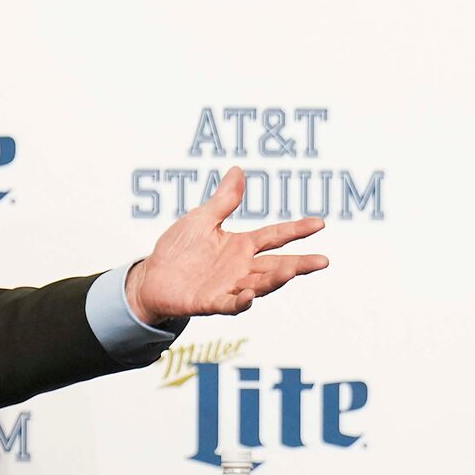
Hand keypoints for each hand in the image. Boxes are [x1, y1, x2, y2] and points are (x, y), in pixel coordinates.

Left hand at [125, 167, 330, 323]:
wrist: (152, 276)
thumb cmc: (179, 248)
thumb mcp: (202, 219)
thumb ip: (223, 200)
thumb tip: (238, 170)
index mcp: (241, 246)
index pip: (274, 236)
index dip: (296, 230)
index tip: (319, 224)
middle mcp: (240, 268)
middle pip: (276, 265)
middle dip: (299, 264)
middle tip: (322, 261)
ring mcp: (227, 286)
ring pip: (259, 284)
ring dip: (276, 279)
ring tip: (292, 271)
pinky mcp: (209, 302)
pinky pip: (229, 304)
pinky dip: (241, 301)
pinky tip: (250, 295)